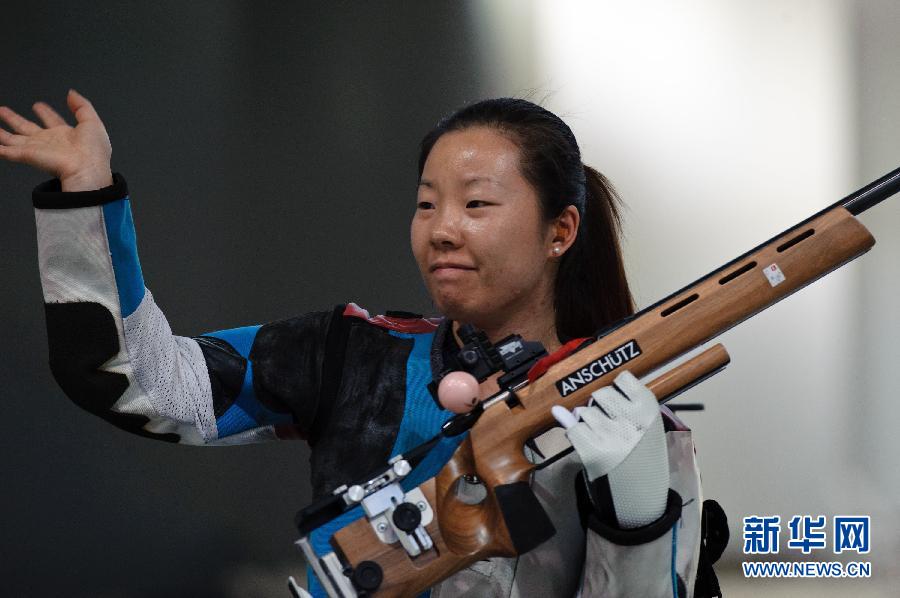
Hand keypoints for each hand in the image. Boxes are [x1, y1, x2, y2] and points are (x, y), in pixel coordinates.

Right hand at [0, 89, 112, 190]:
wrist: (87, 170)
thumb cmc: (94, 152)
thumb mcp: (92, 122)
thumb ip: (81, 106)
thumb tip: (71, 94)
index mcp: (66, 135)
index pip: (52, 120)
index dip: (45, 112)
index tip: (38, 106)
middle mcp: (50, 142)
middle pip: (27, 127)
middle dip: (14, 118)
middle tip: (3, 110)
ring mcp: (37, 149)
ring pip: (12, 139)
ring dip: (1, 132)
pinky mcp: (28, 155)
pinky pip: (8, 152)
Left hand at [553, 370, 669, 527]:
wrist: (643, 497)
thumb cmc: (642, 458)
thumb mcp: (641, 429)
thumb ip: (611, 410)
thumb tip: (559, 407)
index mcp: (649, 410)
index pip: (623, 379)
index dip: (616, 391)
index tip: (620, 404)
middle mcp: (632, 420)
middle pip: (600, 393)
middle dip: (598, 406)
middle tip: (609, 425)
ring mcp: (611, 435)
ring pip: (584, 411)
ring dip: (587, 422)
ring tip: (603, 439)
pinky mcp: (593, 450)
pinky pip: (573, 430)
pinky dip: (577, 436)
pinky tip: (590, 446)